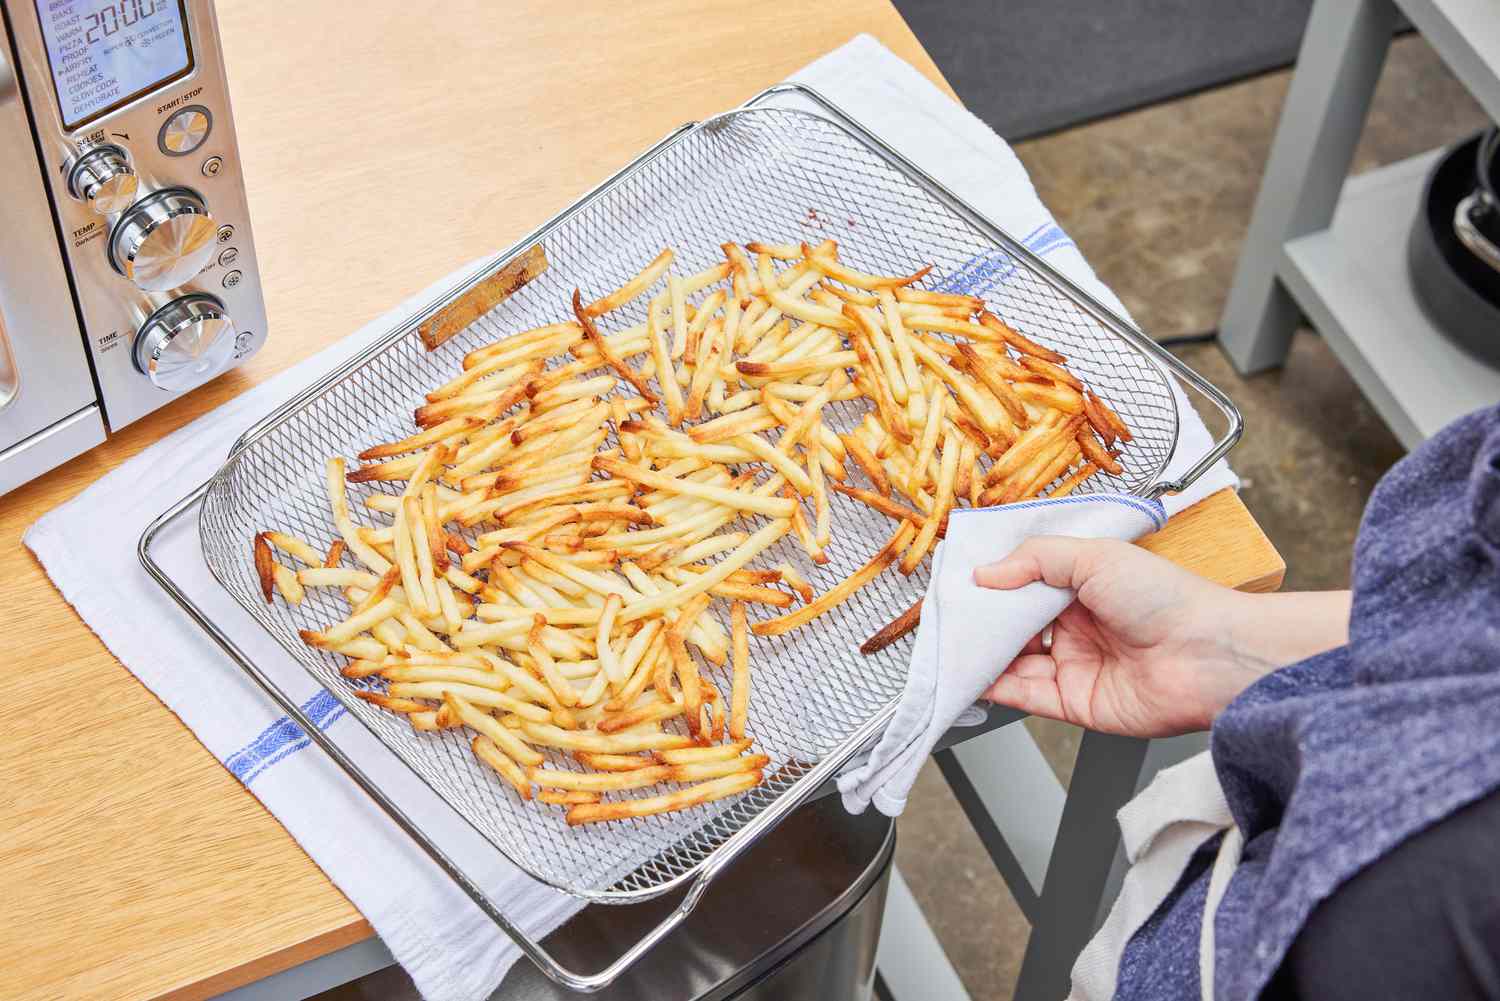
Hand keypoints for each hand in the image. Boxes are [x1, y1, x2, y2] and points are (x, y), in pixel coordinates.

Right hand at [974, 537, 1349, 737]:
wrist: (1207, 655)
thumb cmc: (1167, 598)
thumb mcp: (1094, 556)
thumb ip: (1035, 559)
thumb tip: (986, 573)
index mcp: (1083, 586)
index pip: (1024, 586)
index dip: (992, 586)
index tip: (960, 584)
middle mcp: (1076, 626)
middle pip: (1013, 626)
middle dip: (980, 623)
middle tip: (947, 617)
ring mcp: (1074, 665)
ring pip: (1012, 661)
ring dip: (981, 655)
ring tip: (949, 646)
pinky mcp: (1074, 702)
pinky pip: (1023, 694)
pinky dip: (993, 687)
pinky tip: (970, 675)